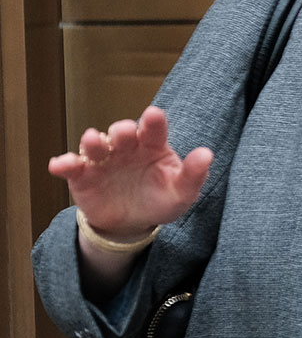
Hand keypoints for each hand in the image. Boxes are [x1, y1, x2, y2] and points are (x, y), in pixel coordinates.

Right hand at [49, 107, 211, 239]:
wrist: (133, 223)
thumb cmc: (161, 200)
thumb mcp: (182, 192)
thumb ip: (194, 174)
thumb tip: (207, 154)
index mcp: (152, 147)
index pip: (154, 129)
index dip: (153, 121)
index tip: (153, 114)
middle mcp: (126, 148)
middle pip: (122, 133)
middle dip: (122, 130)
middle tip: (125, 133)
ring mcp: (103, 161)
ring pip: (95, 145)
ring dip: (92, 141)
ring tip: (93, 141)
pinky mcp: (83, 176)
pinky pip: (71, 167)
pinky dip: (64, 164)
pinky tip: (59, 165)